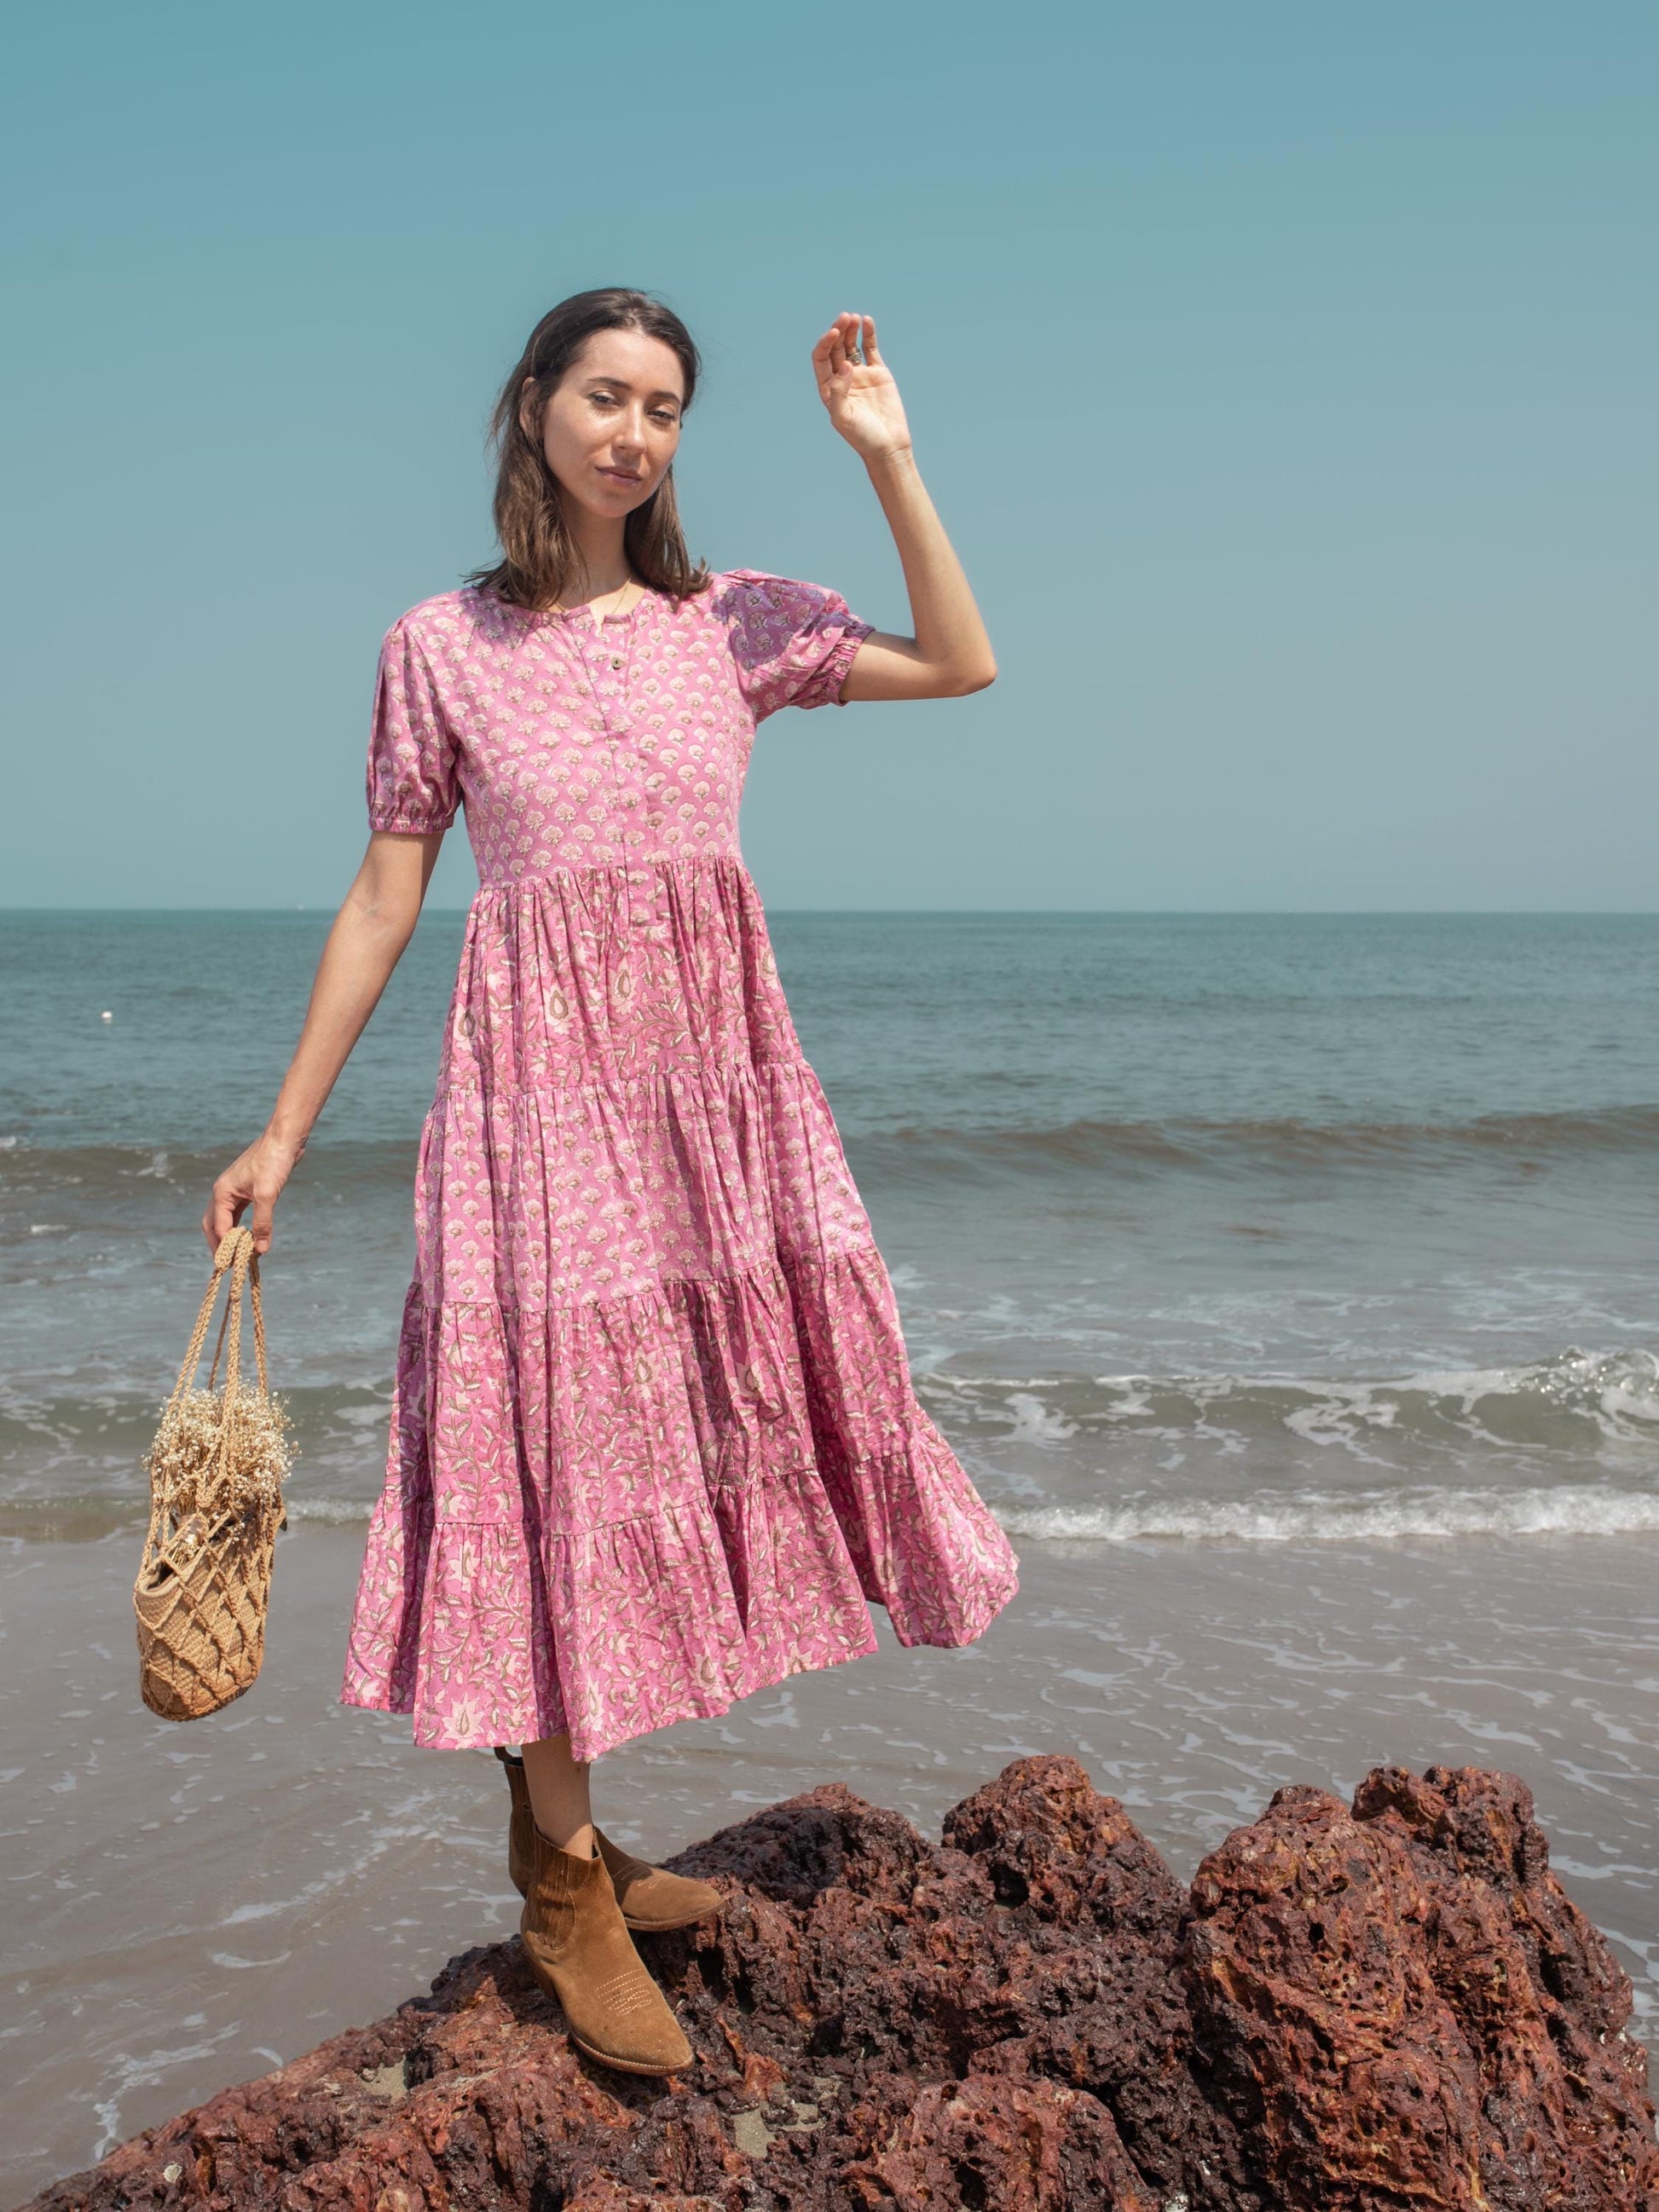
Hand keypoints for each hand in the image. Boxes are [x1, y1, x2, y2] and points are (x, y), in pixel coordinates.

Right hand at [203, 1132, 301, 1255]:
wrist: (285, 1139)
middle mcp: (224, 1192)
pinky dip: (241, 1226)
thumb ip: (262, 1223)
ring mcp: (235, 1190)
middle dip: (219, 1244)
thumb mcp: (268, 1195)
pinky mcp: (248, 1189)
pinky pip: (239, 1212)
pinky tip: (248, 1235)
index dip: (224, 1248)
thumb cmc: (273, 1162)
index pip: (218, 1227)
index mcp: (222, 1193)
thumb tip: (260, 1250)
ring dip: (230, 1236)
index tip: (232, 1266)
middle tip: (227, 1264)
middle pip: (214, 1224)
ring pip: (226, 1219)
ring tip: (236, 1255)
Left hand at [812, 313, 911, 463]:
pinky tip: (867, 322)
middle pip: (835, 347)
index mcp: (828, 388)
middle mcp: (841, 378)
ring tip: (855, 318)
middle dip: (838, 330)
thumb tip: (845, 364)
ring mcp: (860, 374)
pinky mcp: (878, 373)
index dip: (825, 342)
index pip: (821, 358)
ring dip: (851, 330)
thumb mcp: (843, 417)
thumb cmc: (862, 437)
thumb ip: (838, 391)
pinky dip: (868, 334)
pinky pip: (870, 349)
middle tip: (845, 318)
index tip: (834, 333)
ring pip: (851, 345)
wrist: (888, 445)